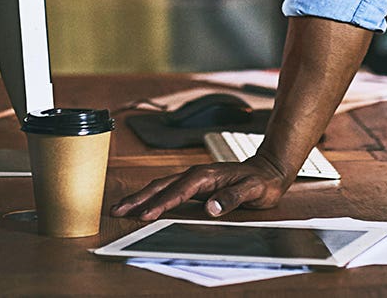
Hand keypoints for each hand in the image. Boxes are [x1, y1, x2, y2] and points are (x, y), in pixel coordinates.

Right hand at [109, 156, 293, 222]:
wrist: (269, 170)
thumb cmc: (262, 182)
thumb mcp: (253, 191)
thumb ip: (233, 198)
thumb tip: (210, 207)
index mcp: (207, 176)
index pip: (179, 191)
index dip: (161, 204)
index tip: (145, 215)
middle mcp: (196, 175)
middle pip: (161, 186)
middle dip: (138, 199)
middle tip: (117, 211)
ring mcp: (194, 179)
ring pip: (161, 187)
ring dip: (140, 197)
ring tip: (120, 208)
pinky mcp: (194, 185)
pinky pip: (168, 190)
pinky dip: (152, 197)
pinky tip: (143, 205)